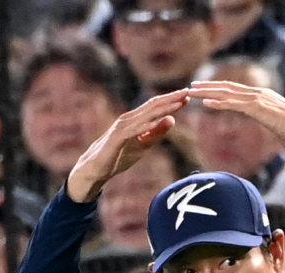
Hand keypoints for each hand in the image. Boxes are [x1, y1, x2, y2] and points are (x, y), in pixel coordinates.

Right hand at [66, 90, 189, 202]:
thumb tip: (172, 120)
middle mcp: (129, 118)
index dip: (172, 101)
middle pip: (153, 106)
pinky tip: (158, 122)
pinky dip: (146, 126)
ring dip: (162, 108)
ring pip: (146, 115)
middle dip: (171, 99)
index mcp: (136, 119)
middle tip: (187, 91)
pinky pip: (134, 130)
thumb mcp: (142, 145)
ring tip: (177, 104)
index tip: (187, 97)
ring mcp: (122, 126)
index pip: (156, 107)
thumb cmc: (117, 156)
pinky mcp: (117, 138)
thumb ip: (156, 133)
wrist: (96, 168)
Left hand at [187, 80, 284, 157]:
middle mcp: (256, 93)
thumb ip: (261, 114)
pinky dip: (219, 103)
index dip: (216, 87)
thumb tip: (256, 116)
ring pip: (227, 94)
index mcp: (258, 94)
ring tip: (192, 93)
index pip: (233, 88)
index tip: (202, 87)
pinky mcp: (257, 108)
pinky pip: (234, 105)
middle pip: (226, 87)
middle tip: (190, 86)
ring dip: (208, 92)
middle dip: (207, 86)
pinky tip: (207, 103)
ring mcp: (257, 99)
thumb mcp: (271, 118)